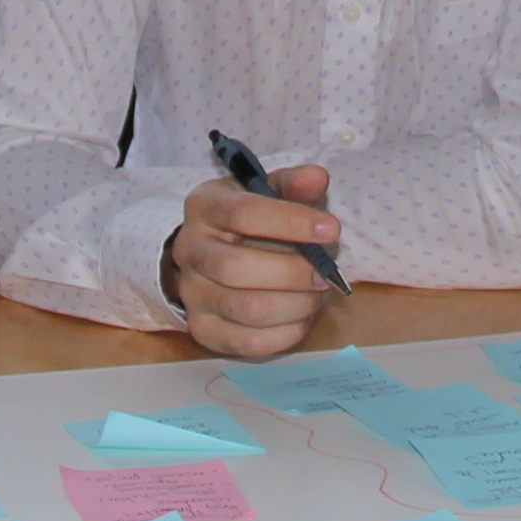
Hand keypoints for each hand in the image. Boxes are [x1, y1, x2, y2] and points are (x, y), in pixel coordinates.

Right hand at [164, 165, 340, 359]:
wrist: (214, 255)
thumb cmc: (251, 221)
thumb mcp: (269, 193)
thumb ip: (293, 185)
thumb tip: (316, 177)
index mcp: (205, 207)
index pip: (243, 214)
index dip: (291, 222)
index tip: (331, 229)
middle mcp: (190, 251)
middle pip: (236, 269)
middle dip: (292, 272)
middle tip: (325, 273)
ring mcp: (193, 294)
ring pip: (247, 309)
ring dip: (296, 304)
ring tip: (317, 293)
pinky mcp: (204, 331)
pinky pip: (250, 343)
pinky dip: (287, 331)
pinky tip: (301, 314)